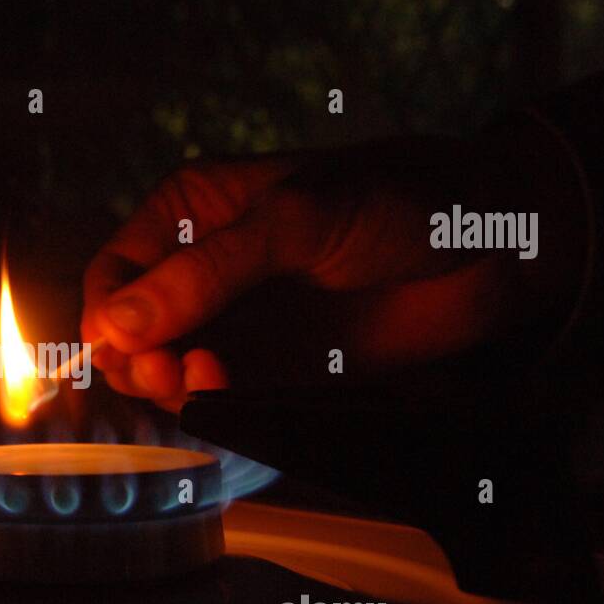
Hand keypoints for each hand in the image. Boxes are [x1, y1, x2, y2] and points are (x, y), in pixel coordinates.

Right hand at [81, 132, 582, 410]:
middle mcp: (204, 273)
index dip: (106, 315)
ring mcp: (241, 325)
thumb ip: (207, 274)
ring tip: (209, 376)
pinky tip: (230, 388)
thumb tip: (117, 327)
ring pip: (169, 374)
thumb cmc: (399, 199)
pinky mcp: (278, 371)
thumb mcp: (296, 219)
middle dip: (135, 359)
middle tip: (169, 370)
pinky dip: (213, 404)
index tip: (122, 348)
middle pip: (130, 334)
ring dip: (172, 386)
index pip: (113, 274)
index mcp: (192, 214)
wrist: (497, 245)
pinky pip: (223, 400)